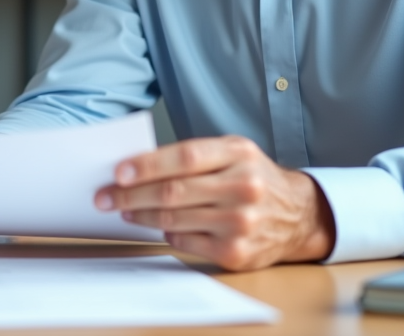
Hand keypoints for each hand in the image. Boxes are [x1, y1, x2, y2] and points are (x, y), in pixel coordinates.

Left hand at [94, 136, 335, 270]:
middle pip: (174, 192)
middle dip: (130, 195)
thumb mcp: (233, 152)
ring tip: (123, 211)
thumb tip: (136, 167)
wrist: (298, 214)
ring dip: (141, 215)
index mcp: (239, 154)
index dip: (147, 165)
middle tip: (105, 197)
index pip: (185, 157)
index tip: (118, 171)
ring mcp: (241, 222)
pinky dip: (167, 234)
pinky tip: (161, 226)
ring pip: (174, 219)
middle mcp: (244, 187)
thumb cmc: (253, 177)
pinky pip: (185, 243)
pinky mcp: (236, 252)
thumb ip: (193, 156)